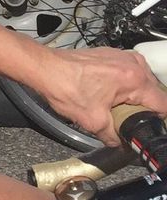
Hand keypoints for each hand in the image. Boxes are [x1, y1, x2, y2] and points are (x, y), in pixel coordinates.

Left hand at [36, 46, 166, 144]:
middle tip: (131, 120)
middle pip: (154, 92)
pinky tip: (110, 95)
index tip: (150, 128)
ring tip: (119, 108)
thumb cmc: (65, 87)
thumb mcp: (94, 122)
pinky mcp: (111, 54)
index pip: (163, 105)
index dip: (158, 121)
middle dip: (145, 108)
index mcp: (135, 79)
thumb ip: (114, 136)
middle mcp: (133, 64)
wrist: (44, 68)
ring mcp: (122, 56)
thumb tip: (121, 144)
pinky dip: (124, 85)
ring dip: (135, 96)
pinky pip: (128, 72)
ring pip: (142, 81)